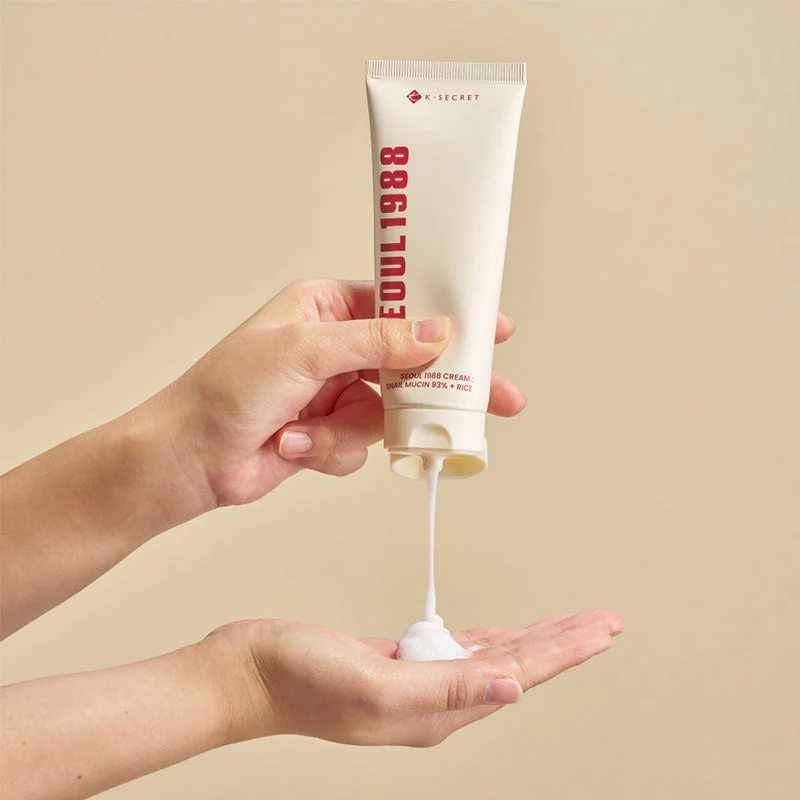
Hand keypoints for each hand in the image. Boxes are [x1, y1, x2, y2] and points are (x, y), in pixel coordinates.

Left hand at [159, 279, 525, 508]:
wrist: (191, 458)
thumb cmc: (227, 389)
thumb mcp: (306, 351)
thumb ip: (375, 342)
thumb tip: (433, 333)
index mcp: (327, 308)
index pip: (403, 306)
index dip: (448, 318)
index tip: (492, 329)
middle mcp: (335, 347)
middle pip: (410, 364)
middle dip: (439, 389)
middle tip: (495, 401)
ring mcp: (334, 392)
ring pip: (388, 414)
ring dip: (350, 431)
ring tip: (307, 432)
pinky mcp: (329, 432)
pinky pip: (363, 446)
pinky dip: (331, 450)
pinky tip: (292, 446)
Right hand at [209, 610, 622, 747]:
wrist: (250, 670)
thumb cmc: (301, 679)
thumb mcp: (376, 686)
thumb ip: (446, 688)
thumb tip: (512, 688)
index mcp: (438, 710)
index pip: (520, 674)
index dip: (565, 650)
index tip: (602, 629)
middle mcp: (435, 701)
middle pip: (516, 665)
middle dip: (563, 642)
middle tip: (604, 622)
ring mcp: (416, 682)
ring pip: (491, 656)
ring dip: (533, 637)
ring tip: (567, 625)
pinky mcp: (397, 662)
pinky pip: (457, 648)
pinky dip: (488, 637)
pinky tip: (502, 634)